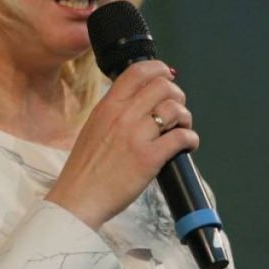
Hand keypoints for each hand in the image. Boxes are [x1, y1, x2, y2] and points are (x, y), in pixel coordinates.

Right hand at [45, 60, 196, 229]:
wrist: (78, 198)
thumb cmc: (84, 169)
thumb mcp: (93, 128)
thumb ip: (114, 112)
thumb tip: (140, 103)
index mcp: (107, 106)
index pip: (138, 71)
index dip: (159, 69)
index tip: (167, 77)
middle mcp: (122, 115)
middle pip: (163, 86)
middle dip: (177, 95)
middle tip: (176, 110)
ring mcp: (136, 135)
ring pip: (175, 108)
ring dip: (185, 117)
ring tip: (182, 128)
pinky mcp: (149, 158)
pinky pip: (181, 137)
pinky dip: (190, 139)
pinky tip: (187, 145)